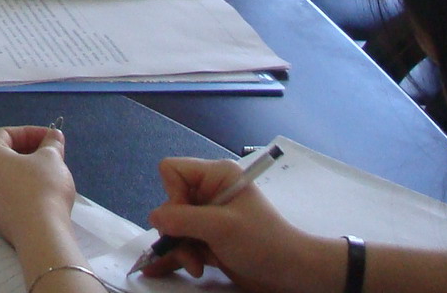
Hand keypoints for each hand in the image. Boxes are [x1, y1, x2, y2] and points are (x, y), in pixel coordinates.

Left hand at [0, 127, 77, 255]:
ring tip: (49, 173)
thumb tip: (54, 136)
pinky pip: (8, 195)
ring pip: (5, 176)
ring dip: (26, 170)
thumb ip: (51, 143)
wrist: (40, 234)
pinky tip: (42, 194)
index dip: (29, 132)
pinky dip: (22, 188)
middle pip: (3, 155)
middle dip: (29, 150)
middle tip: (51, 154)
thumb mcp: (52, 159)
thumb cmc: (43, 188)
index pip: (4, 134)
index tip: (50, 137)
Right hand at [140, 157, 342, 289]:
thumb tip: (153, 218)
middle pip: (171, 203)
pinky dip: (173, 256)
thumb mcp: (222, 227)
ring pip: (175, 227)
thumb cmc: (263, 242)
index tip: (186, 218)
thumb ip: (183, 220)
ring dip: (180, 249)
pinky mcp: (210, 240)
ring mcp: (209, 218)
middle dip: (176, 231)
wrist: (293, 275)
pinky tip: (155, 269)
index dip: (173, 195)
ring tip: (195, 267)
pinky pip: (183, 244)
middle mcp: (210, 193)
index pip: (173, 171)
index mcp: (216, 176)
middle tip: (191, 252)